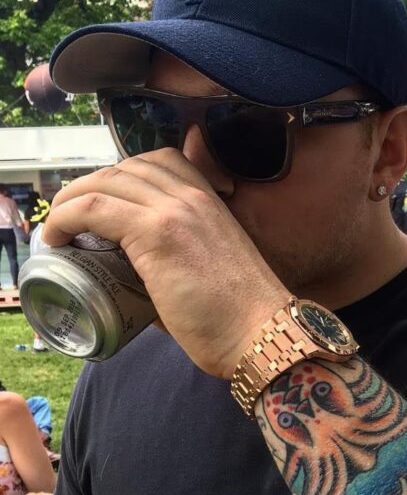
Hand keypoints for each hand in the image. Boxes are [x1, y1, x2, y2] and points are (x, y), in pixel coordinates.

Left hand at [43, 150, 290, 379]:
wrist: (262, 333)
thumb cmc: (241, 318)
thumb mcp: (212, 273)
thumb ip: (178, 265)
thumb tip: (140, 287)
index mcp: (211, 201)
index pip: (159, 162)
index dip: (122, 177)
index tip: (105, 206)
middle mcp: (193, 196)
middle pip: (124, 168)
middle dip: (91, 187)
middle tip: (72, 219)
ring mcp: (175, 210)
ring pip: (103, 182)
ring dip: (71, 200)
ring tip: (58, 226)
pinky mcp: (157, 233)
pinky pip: (93, 208)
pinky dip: (64, 217)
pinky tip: (56, 235)